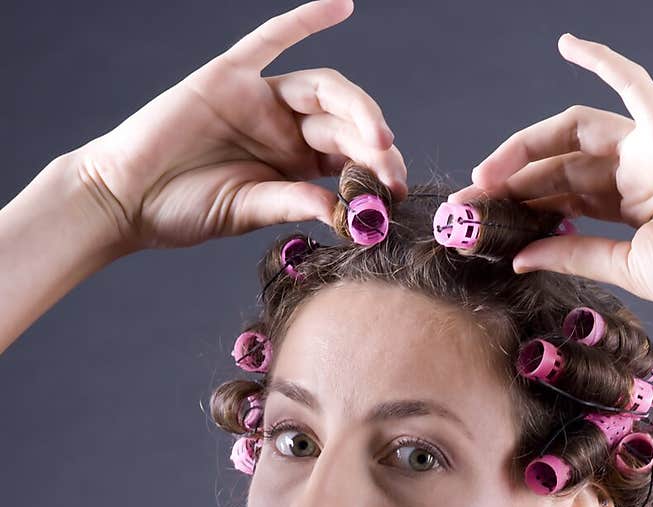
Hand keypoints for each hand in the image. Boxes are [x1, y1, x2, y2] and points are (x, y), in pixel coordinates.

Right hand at [73, 0, 407, 254]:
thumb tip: (343, 211)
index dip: (375, 171)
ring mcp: (259, 99)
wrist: (127, 197)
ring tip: (379, 138)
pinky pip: (271, 38)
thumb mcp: (248, 212)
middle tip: (391, 170)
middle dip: (373, 146)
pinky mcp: (229, 75)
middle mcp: (283, 128)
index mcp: (294, 164)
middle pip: (343, 124)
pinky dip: (306, 18)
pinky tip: (343, 4)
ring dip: (357, 108)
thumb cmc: (184, 210)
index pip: (347, 157)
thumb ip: (294, 203)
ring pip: (322, 91)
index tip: (395, 193)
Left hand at [448, 34, 652, 324]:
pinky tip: (567, 42)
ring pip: (576, 134)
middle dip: (512, 179)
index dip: (520, 202)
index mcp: (632, 208)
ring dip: (527, 147)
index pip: (563, 194)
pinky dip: (603, 61)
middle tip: (470, 198)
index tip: (481, 218)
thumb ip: (574, 254)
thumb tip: (520, 253)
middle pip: (561, 164)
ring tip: (486, 172)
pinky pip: (633, 85)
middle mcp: (638, 173)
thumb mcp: (626, 268)